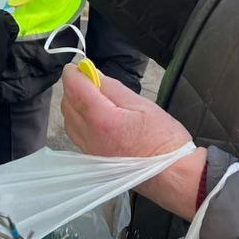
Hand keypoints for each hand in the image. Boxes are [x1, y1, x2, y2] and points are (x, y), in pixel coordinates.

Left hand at [61, 64, 205, 220]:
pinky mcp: (92, 159)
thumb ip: (113, 88)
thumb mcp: (142, 105)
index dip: (73, 73)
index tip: (77, 64)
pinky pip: (75, 134)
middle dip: (73, 87)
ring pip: (68, 120)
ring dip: (74, 104)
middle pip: (67, 104)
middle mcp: (88, 136)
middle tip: (89, 78)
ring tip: (93, 96)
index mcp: (101, 119)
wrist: (171, 175)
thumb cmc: (163, 139)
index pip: (74, 89)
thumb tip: (94, 75)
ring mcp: (88, 150)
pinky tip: (95, 116)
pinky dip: (78, 119)